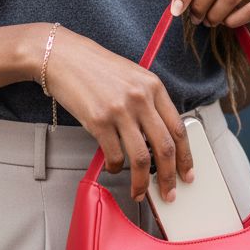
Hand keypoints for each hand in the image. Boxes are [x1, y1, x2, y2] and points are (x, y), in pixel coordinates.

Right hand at [30, 26, 195, 204]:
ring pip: (142, 158)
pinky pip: (114, 155)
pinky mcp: (98, 121)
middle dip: (170, 176)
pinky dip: (116, 168)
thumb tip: (157, 137)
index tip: (187, 173)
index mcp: (153, 86)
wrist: (62, 56)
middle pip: (165, 147)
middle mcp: (140, 98)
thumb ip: (148, 102)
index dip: (186, 156)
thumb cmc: (94, 67)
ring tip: (139, 192)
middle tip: (169, 193)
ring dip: (143, 182)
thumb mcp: (131, 76)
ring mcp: (120, 110)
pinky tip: (114, 168)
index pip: (179, 128)